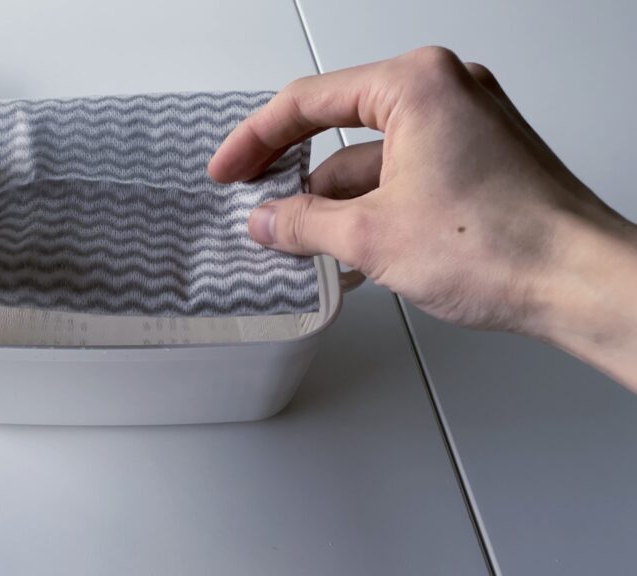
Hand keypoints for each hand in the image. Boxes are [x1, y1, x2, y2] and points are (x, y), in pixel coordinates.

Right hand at [209, 46, 636, 388]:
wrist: (580, 284)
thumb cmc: (504, 244)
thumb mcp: (370, 235)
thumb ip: (302, 223)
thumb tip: (266, 221)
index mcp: (415, 86)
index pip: (307, 102)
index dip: (255, 141)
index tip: (228, 171)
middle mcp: (445, 93)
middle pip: (338, 128)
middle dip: (294, 175)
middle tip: (255, 201)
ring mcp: (465, 127)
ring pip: (371, 159)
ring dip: (332, 203)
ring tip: (297, 244)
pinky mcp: (478, 162)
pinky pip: (403, 175)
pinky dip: (370, 208)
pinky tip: (345, 250)